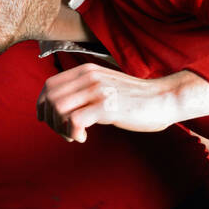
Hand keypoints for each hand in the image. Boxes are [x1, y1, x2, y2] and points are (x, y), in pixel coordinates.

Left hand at [37, 64, 208, 141]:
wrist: (164, 98)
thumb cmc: (135, 99)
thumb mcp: (105, 86)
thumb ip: (84, 89)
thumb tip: (60, 105)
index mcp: (86, 71)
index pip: (49, 85)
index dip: (43, 105)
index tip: (49, 121)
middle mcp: (89, 77)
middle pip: (50, 98)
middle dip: (50, 120)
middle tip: (64, 132)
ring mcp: (98, 91)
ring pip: (58, 109)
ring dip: (60, 128)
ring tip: (75, 136)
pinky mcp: (106, 107)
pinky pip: (74, 121)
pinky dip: (73, 133)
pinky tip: (84, 138)